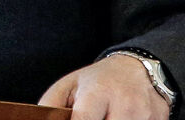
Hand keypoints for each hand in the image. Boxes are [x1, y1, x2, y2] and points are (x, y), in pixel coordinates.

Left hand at [39, 55, 170, 119]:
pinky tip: (120, 117)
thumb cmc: (99, 79)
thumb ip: (52, 104)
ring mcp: (145, 115)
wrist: (139, 69)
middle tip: (93, 116)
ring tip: (106, 115)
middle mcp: (125, 104)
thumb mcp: (71, 84)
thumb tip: (39, 119)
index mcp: (98, 92)